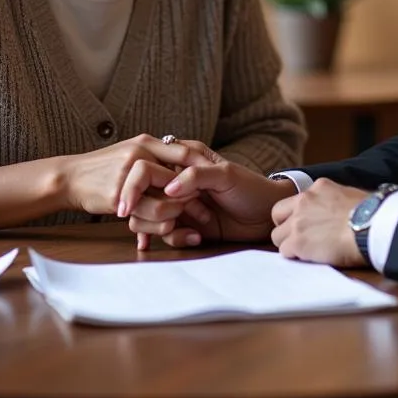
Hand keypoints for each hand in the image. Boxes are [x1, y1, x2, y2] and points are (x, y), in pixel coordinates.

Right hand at [60, 134, 211, 227]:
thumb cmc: (101, 168)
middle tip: (207, 212)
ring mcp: (128, 175)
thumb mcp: (129, 152)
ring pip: (165, 201)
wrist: (68, 177)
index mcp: (146, 143)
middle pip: (179, 177)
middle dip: (194, 197)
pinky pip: (145, 216)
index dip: (203, 168)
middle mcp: (139, 154)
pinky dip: (155, 227)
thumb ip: (154, 158)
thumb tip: (182, 168)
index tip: (221, 184)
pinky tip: (163, 233)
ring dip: (177, 215)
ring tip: (186, 226)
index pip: (184, 151)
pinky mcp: (118, 197)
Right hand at [126, 145, 297, 246]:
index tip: (132, 200)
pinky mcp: (184, 225)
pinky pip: (166, 234)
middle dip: (155, 208)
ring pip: (149, 216)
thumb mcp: (226, 175)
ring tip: (192, 228)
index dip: (138, 182)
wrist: (265, 216)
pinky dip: (177, 238)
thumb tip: (166, 189)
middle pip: (142, 194)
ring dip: (164, 225)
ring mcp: (178, 204)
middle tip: (178, 214)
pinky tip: (197, 238)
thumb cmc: (250, 188)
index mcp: (184, 158)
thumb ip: (196, 176)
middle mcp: (176, 180)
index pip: (148, 165)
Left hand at [270, 178, 369, 267]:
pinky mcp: (297, 242)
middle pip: (278, 214)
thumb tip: (341, 211)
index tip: (309, 223)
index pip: (297, 200)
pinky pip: (285, 251)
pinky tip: (309, 259)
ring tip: (306, 252)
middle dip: (285, 226)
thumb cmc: (371, 213)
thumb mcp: (351, 196)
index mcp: (319, 187)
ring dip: (289, 244)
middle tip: (299, 237)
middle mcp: (304, 201)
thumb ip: (336, 201)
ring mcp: (298, 221)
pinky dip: (295, 256)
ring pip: (277, 235)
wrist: (370, 225)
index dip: (299, 213)